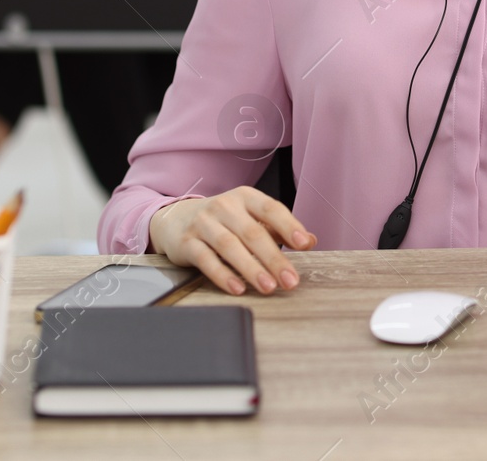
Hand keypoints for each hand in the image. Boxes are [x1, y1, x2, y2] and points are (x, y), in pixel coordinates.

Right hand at [148, 186, 316, 295]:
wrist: (175, 219)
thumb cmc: (222, 221)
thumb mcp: (249, 218)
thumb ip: (278, 229)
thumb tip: (311, 240)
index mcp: (245, 197)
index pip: (271, 209)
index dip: (289, 226)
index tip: (305, 244)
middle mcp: (224, 206)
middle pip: (253, 232)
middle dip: (274, 258)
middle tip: (290, 280)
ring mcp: (203, 223)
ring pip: (230, 246)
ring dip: (251, 268)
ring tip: (269, 287)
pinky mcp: (186, 243)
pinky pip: (206, 260)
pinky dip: (222, 275)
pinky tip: (238, 288)